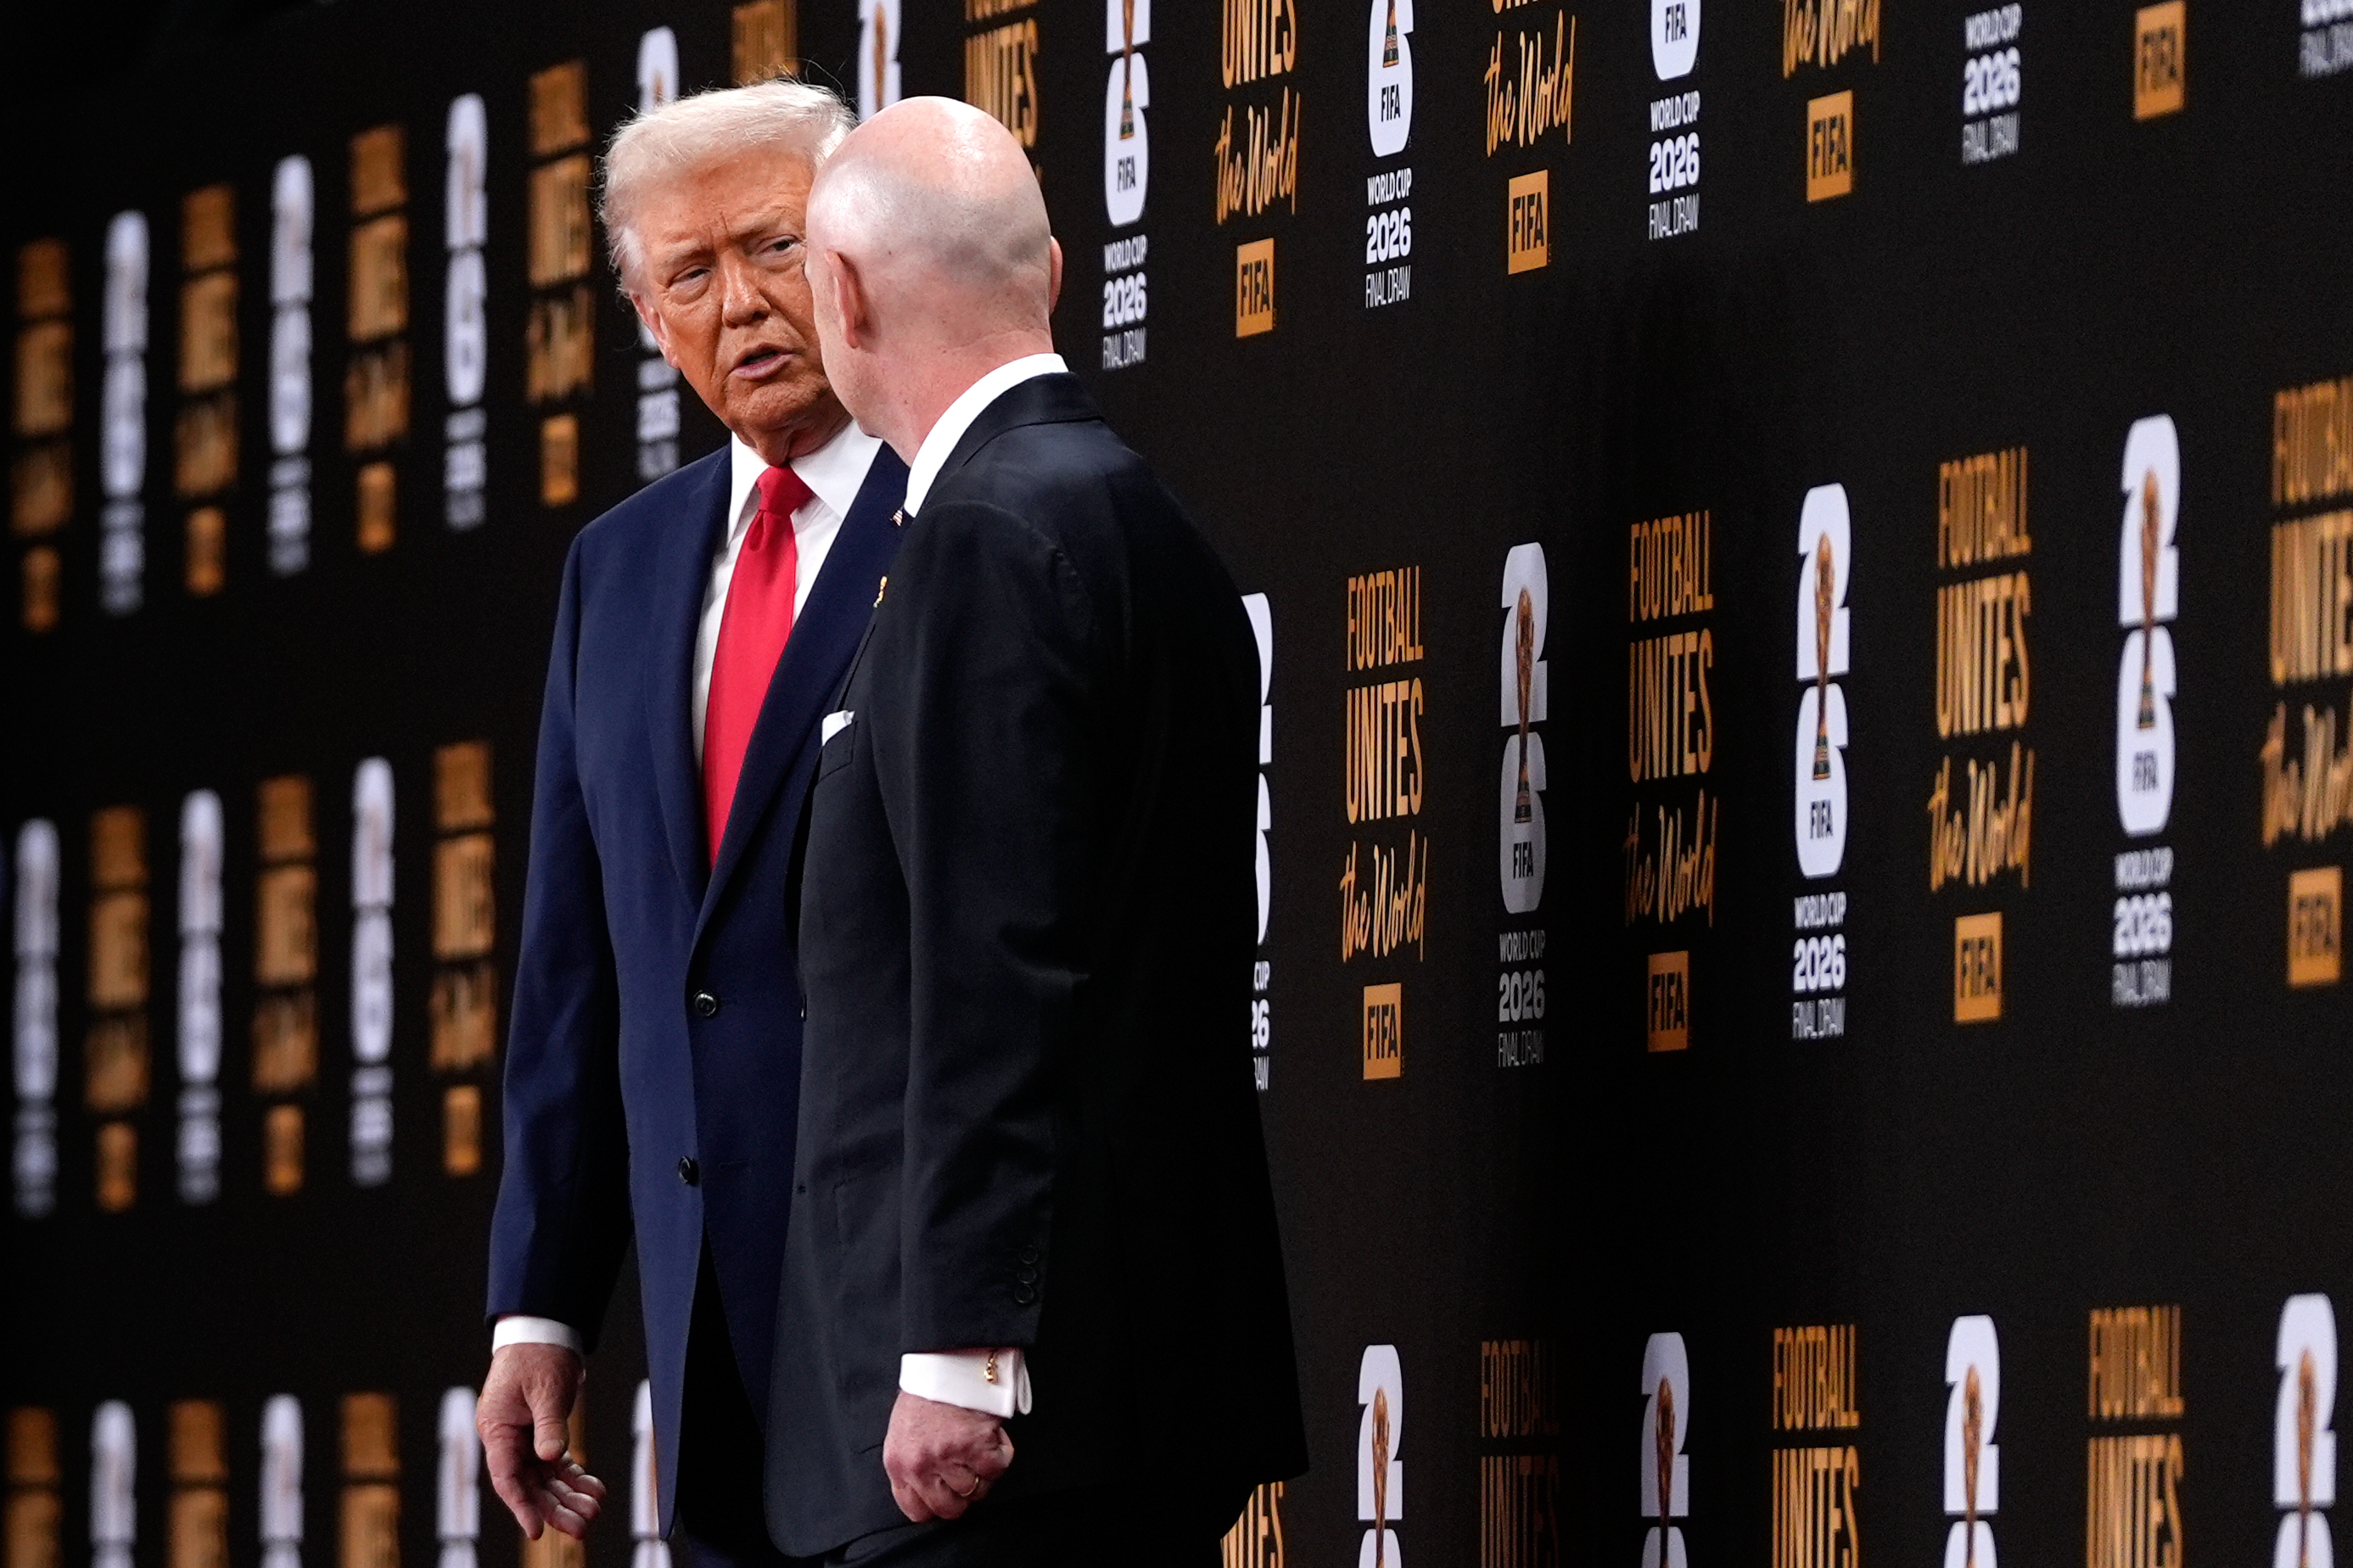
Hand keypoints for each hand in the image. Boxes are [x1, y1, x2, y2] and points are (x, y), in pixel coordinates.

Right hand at [479, 1343, 607, 1539]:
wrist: (545, 1334)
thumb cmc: (538, 1356)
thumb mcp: (545, 1388)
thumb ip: (549, 1423)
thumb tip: (551, 1456)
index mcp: (497, 1428)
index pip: (507, 1476)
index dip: (521, 1506)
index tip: (536, 1530)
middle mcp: (508, 1439)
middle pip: (529, 1485)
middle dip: (554, 1508)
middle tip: (582, 1527)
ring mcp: (525, 1440)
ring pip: (545, 1479)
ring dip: (568, 1497)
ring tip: (592, 1513)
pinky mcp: (542, 1435)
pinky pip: (558, 1465)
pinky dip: (575, 1478)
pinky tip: (594, 1490)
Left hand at [882, 1390, 1013, 1522]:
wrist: (945, 1361)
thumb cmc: (926, 1396)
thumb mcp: (902, 1436)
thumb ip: (911, 1467)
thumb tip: (930, 1494)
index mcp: (899, 1464)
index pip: (918, 1511)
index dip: (938, 1504)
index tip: (948, 1493)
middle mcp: (920, 1465)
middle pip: (950, 1509)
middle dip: (964, 1495)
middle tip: (969, 1472)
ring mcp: (948, 1456)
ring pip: (977, 1491)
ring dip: (984, 1472)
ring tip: (979, 1447)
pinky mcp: (975, 1444)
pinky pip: (996, 1469)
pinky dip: (1001, 1455)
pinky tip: (993, 1438)